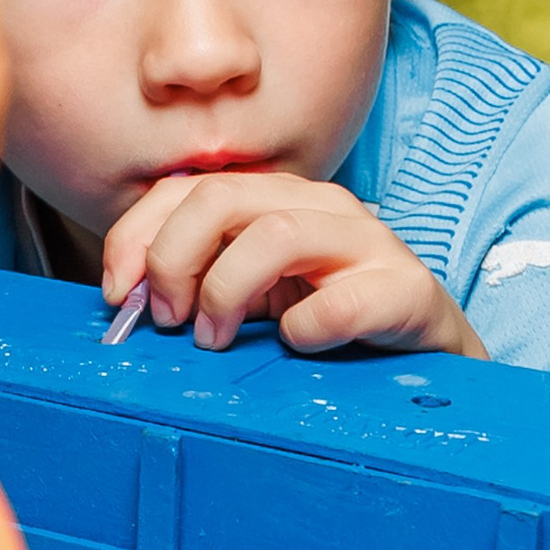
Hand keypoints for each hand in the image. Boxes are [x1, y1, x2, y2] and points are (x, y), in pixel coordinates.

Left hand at [101, 172, 487, 359]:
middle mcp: (320, 205)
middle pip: (222, 197)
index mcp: (276, 200)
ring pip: (277, 233)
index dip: (137, 236)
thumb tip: (128, 301)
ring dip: (227, 289)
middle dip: (175, 258)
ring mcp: (368, 242)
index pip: (187, 187)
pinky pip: (343, 301)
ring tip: (216, 338)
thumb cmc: (332, 326)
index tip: (119, 294)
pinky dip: (306, 328)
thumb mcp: (255, 298)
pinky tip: (298, 346)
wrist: (430, 362)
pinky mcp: (407, 290)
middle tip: (169, 320)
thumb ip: (199, 284)